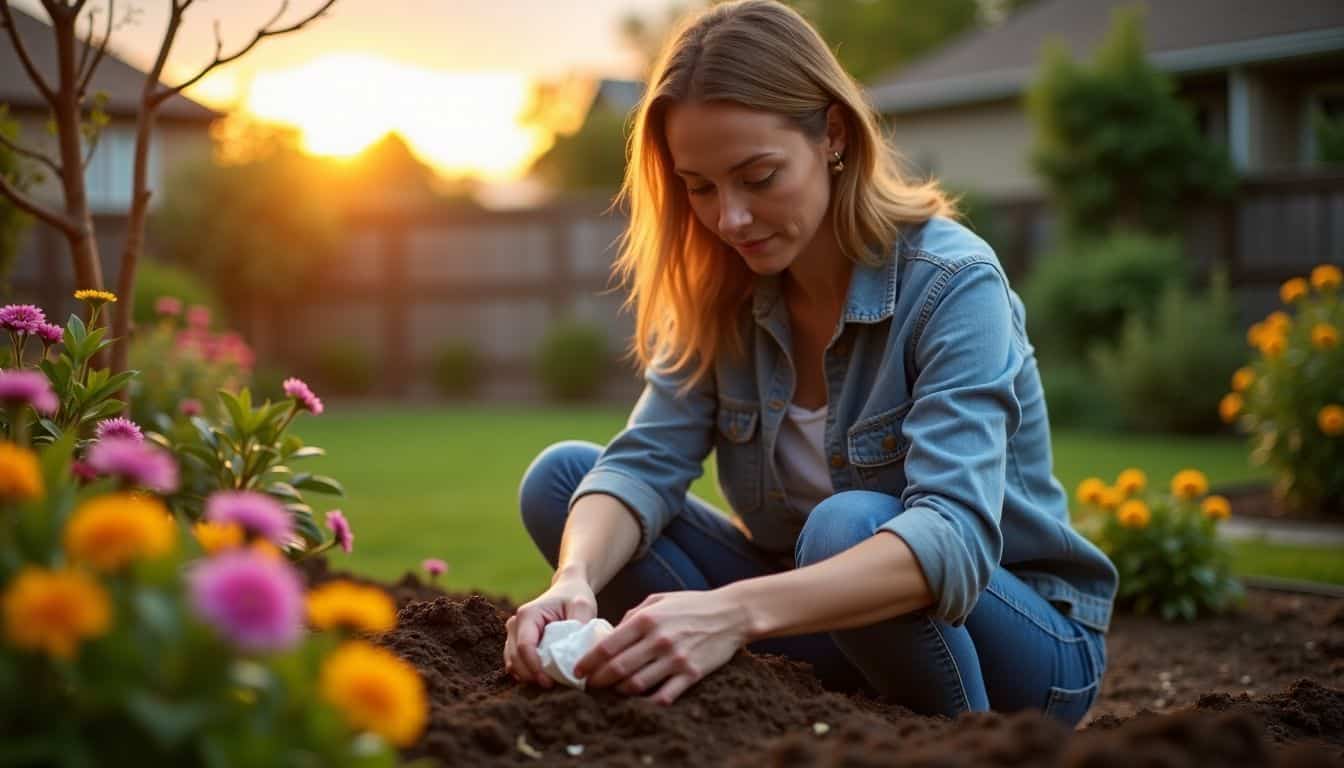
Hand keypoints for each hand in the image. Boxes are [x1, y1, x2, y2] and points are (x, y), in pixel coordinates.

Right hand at [504, 574, 596, 687]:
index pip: (524, 646)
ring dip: (528, 677)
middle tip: (553, 688)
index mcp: (527, 615)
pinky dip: (528, 675)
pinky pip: (517, 665)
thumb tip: (580, 652)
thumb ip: (581, 625)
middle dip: (531, 676)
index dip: (534, 667)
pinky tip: (545, 679)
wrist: (568, 591)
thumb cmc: (575, 597)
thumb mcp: (582, 605)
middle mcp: (515, 625)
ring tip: (551, 684)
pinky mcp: (517, 645)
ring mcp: (514, 635)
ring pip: (513, 664)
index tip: (549, 683)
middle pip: (514, 658)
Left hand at [573, 588, 748, 704]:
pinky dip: (647, 702)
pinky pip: (663, 696)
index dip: (588, 662)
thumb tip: (609, 636)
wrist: (731, 613)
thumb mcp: (658, 600)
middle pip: (618, 668)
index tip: (578, 672)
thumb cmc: (692, 605)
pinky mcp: (691, 674)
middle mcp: (659, 639)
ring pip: (636, 685)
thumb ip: (633, 616)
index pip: (608, 646)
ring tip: (612, 692)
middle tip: (590, 686)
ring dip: (619, 692)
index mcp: (647, 619)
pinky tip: (640, 700)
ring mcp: (676, 659)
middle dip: (598, 681)